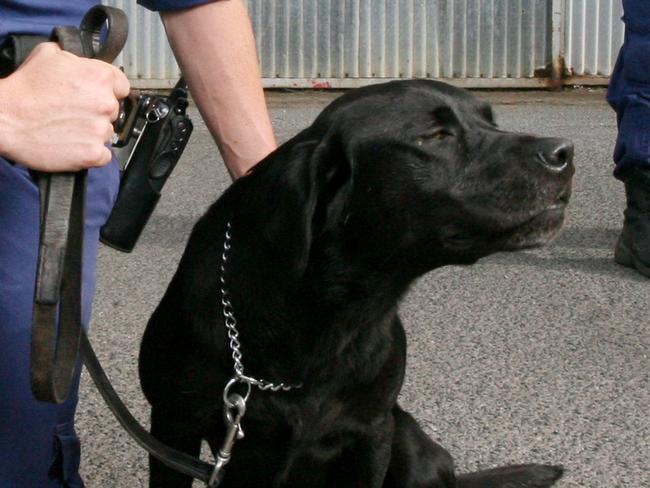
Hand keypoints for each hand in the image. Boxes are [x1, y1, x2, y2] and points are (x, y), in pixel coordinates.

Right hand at [0, 42, 129, 171]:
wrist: (4, 118)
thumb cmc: (24, 89)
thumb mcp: (49, 54)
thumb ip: (76, 60)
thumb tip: (85, 64)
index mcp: (101, 77)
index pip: (122, 86)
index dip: (107, 91)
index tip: (95, 95)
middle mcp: (106, 103)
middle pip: (114, 110)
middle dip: (97, 111)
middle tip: (73, 112)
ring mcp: (101, 130)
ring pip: (107, 132)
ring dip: (93, 132)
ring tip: (68, 128)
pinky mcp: (94, 153)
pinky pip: (104, 155)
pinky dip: (92, 153)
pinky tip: (74, 145)